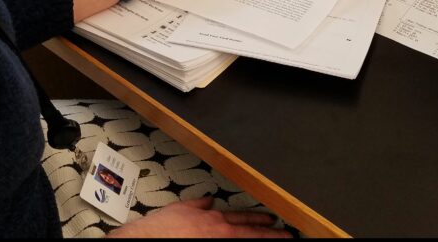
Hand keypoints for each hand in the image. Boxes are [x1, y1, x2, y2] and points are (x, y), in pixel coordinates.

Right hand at [107, 196, 290, 237]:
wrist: (149, 241)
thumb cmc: (160, 230)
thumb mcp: (180, 208)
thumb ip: (197, 205)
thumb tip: (207, 201)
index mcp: (214, 220)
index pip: (243, 218)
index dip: (260, 220)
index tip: (273, 222)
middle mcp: (221, 234)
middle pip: (252, 233)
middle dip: (272, 235)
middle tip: (288, 236)